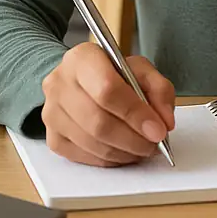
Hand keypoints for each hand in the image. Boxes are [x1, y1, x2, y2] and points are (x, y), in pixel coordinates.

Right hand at [40, 42, 176, 166]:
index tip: (158, 130)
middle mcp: (60, 83)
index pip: (107, 89)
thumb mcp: (140, 70)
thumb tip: (165, 122)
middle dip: (133, 139)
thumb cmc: (112, 75)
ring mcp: (51, 112)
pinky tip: (122, 151)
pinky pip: (83, 157)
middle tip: (153, 144)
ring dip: (124, 152)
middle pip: (98, 121)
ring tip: (141, 148)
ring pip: (92, 143)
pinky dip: (109, 160)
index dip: (135, 114)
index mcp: (82, 58)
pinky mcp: (52, 137)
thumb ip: (159, 90)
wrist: (80, 82)